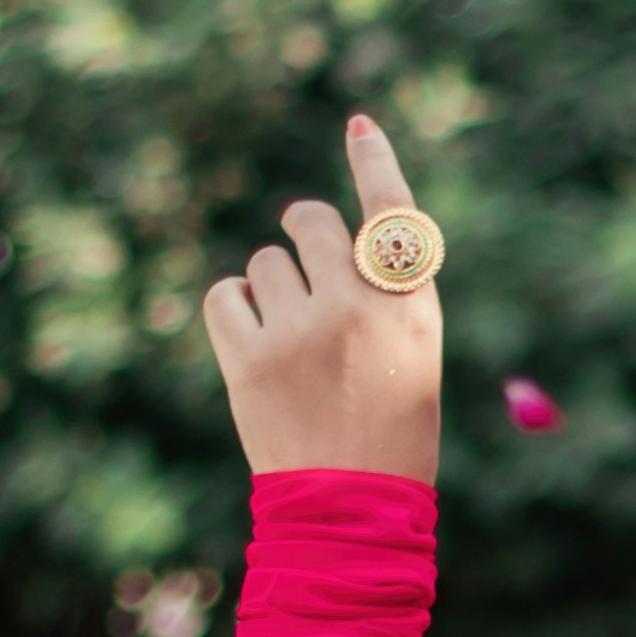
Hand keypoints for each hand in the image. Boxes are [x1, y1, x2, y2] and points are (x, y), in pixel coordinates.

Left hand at [202, 112, 441, 485]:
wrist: (351, 511)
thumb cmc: (388, 432)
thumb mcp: (411, 356)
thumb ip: (380, 294)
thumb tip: (322, 232)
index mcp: (410, 309)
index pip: (394, 215)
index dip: (374, 162)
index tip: (358, 125)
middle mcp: (358, 307)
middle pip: (311, 222)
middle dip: (303, 239)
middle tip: (309, 283)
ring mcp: (302, 331)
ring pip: (266, 260)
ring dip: (270, 288)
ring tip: (289, 341)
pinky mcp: (251, 358)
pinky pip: (224, 294)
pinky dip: (232, 310)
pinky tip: (253, 345)